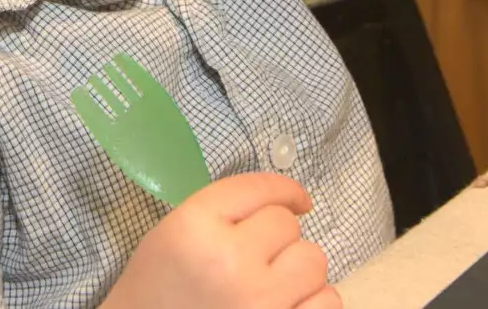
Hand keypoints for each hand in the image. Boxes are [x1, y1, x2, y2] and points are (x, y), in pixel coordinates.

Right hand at [101, 173, 339, 308]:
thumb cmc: (159, 287)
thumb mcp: (176, 231)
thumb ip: (227, 210)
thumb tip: (294, 204)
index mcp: (196, 227)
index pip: (260, 190)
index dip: (286, 191)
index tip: (298, 201)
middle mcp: (230, 262)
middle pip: (288, 225)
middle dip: (278, 239)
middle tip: (256, 259)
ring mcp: (259, 303)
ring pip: (314, 260)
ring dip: (299, 270)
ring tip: (273, 285)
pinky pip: (328, 301)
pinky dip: (314, 302)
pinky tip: (289, 306)